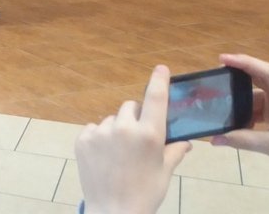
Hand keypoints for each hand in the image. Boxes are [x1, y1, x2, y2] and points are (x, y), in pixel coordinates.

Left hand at [75, 65, 190, 213]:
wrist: (114, 212)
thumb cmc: (145, 193)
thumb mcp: (164, 172)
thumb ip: (174, 151)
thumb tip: (185, 141)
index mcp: (149, 135)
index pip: (155, 98)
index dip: (159, 81)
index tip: (160, 68)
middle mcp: (124, 128)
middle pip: (130, 106)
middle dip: (136, 116)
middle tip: (138, 137)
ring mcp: (100, 133)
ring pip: (111, 119)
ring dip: (116, 129)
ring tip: (119, 154)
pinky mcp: (82, 140)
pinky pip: (93, 129)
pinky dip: (99, 138)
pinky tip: (104, 156)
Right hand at [212, 53, 268, 166]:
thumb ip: (244, 140)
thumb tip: (214, 140)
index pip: (266, 72)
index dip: (244, 62)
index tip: (222, 59)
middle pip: (260, 78)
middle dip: (238, 76)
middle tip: (215, 77)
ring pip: (257, 95)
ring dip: (240, 101)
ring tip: (220, 105)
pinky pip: (259, 108)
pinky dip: (246, 114)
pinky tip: (235, 123)